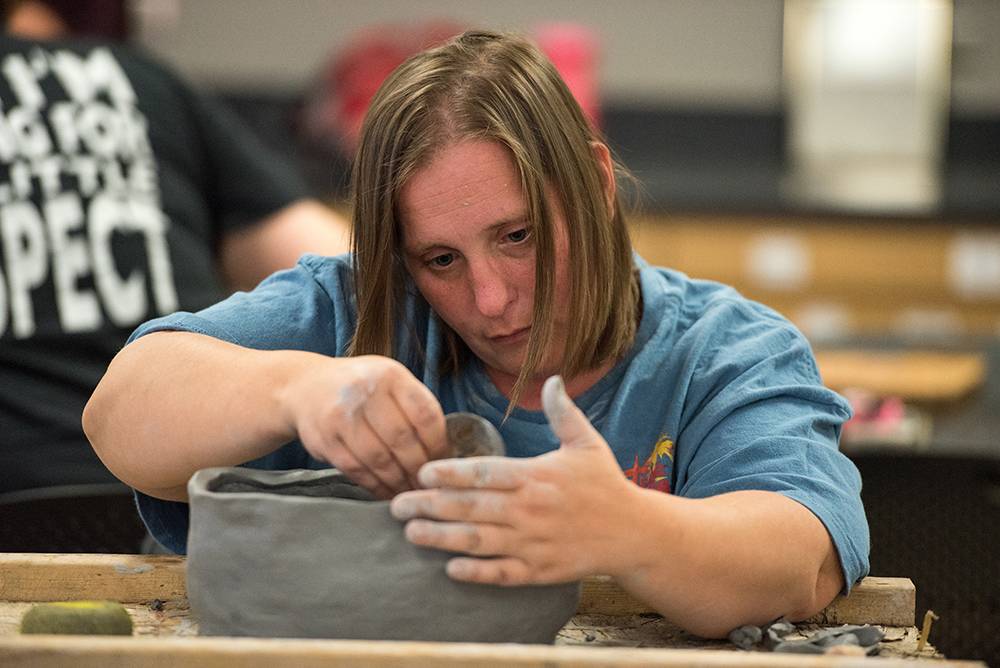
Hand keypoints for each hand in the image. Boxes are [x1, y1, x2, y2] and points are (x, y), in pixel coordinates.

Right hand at [282, 355, 446, 497]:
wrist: (305, 387)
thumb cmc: (361, 388)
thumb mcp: (390, 381)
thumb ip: (415, 407)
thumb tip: (446, 453)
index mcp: (390, 375)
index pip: (425, 415)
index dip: (438, 445)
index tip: (444, 463)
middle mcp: (364, 391)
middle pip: (403, 441)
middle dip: (419, 469)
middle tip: (429, 486)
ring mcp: (341, 416)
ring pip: (379, 460)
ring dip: (399, 482)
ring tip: (410, 493)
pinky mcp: (324, 439)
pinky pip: (356, 470)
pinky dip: (375, 486)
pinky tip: (387, 491)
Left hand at [389, 376, 639, 584]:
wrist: (634, 532)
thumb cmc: (606, 484)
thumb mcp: (587, 442)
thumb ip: (563, 412)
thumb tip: (553, 378)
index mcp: (536, 476)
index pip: (483, 473)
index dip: (449, 473)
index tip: (421, 473)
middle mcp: (530, 509)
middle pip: (470, 508)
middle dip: (429, 506)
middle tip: (395, 506)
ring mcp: (533, 542)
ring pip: (478, 541)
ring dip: (441, 539)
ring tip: (411, 533)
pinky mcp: (540, 570)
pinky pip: (501, 573)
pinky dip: (475, 572)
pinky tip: (449, 568)